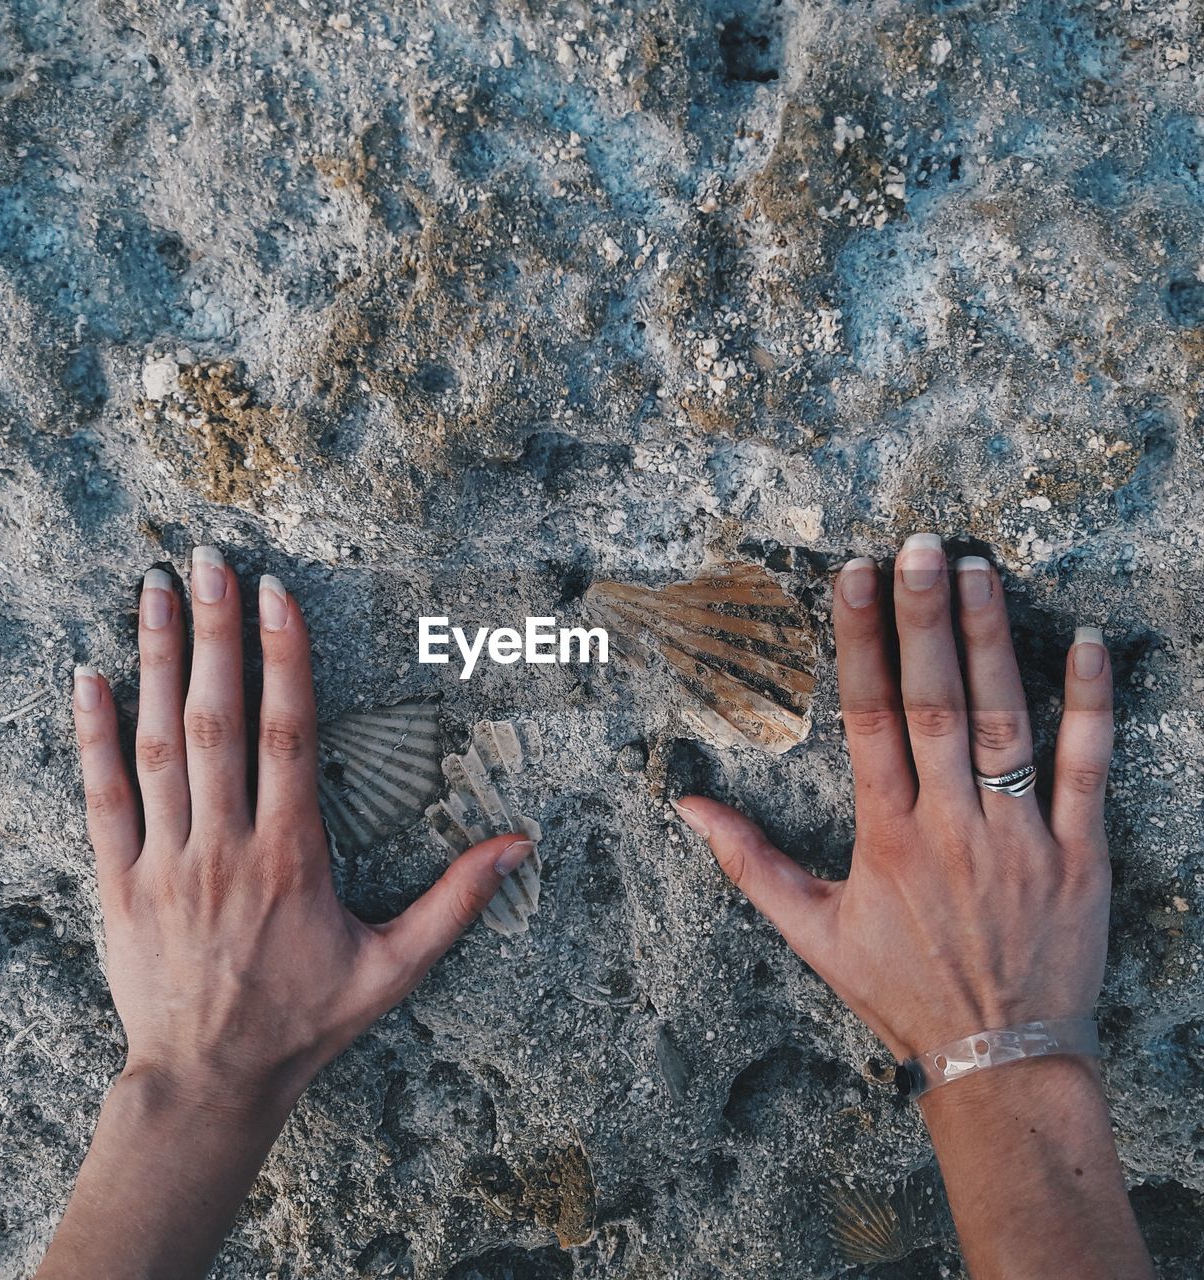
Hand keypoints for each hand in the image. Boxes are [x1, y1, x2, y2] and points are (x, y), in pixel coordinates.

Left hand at [73, 547, 530, 1112]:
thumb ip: (457, 901)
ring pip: (158, 745)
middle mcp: (224, 847)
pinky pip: (100, 797)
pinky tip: (88, 675)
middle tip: (209, 560)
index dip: (283, 658)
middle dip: (216, 633)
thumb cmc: (306, 1021)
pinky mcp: (117, 883)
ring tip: (155, 591)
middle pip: (217, 722)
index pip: (289, 736)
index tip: (277, 593)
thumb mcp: (396, 967)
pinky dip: (92, 734)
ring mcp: (164, 863)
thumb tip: (521, 845)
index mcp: (292, 857)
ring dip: (157, 662)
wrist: (208, 1084)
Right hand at [674, 533, 1112, 1062]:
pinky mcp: (1079, 854)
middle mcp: (949, 824)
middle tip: (919, 545)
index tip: (856, 578)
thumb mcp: (810, 931)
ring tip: (980, 569)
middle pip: (934, 703)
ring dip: (993, 641)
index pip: (866, 717)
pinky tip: (1092, 643)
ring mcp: (1019, 836)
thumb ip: (748, 862)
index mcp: (884, 835)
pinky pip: (1087, 769)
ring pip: (1007, 721)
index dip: (861, 641)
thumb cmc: (900, 991)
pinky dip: (1092, 706)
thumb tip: (685, 806)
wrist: (998, 1061)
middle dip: (925, 618)